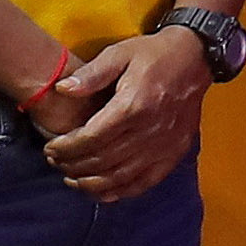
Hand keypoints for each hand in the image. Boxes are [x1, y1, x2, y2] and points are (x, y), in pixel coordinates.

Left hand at [39, 33, 205, 200]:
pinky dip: (121, 191)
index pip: (92, 137)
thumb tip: (62, 89)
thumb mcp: (119, 53)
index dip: (67, 147)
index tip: (50, 148)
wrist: (195, 59)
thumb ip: (91, 74)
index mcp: (133, 106)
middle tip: (55, 162)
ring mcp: (164, 146)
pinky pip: (145, 182)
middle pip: (103, 160)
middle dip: (73, 165)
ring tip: (71, 179)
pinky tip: (102, 192)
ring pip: (121, 177)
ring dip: (92, 183)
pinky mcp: (174, 154)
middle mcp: (149, 131)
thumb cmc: (153, 55)